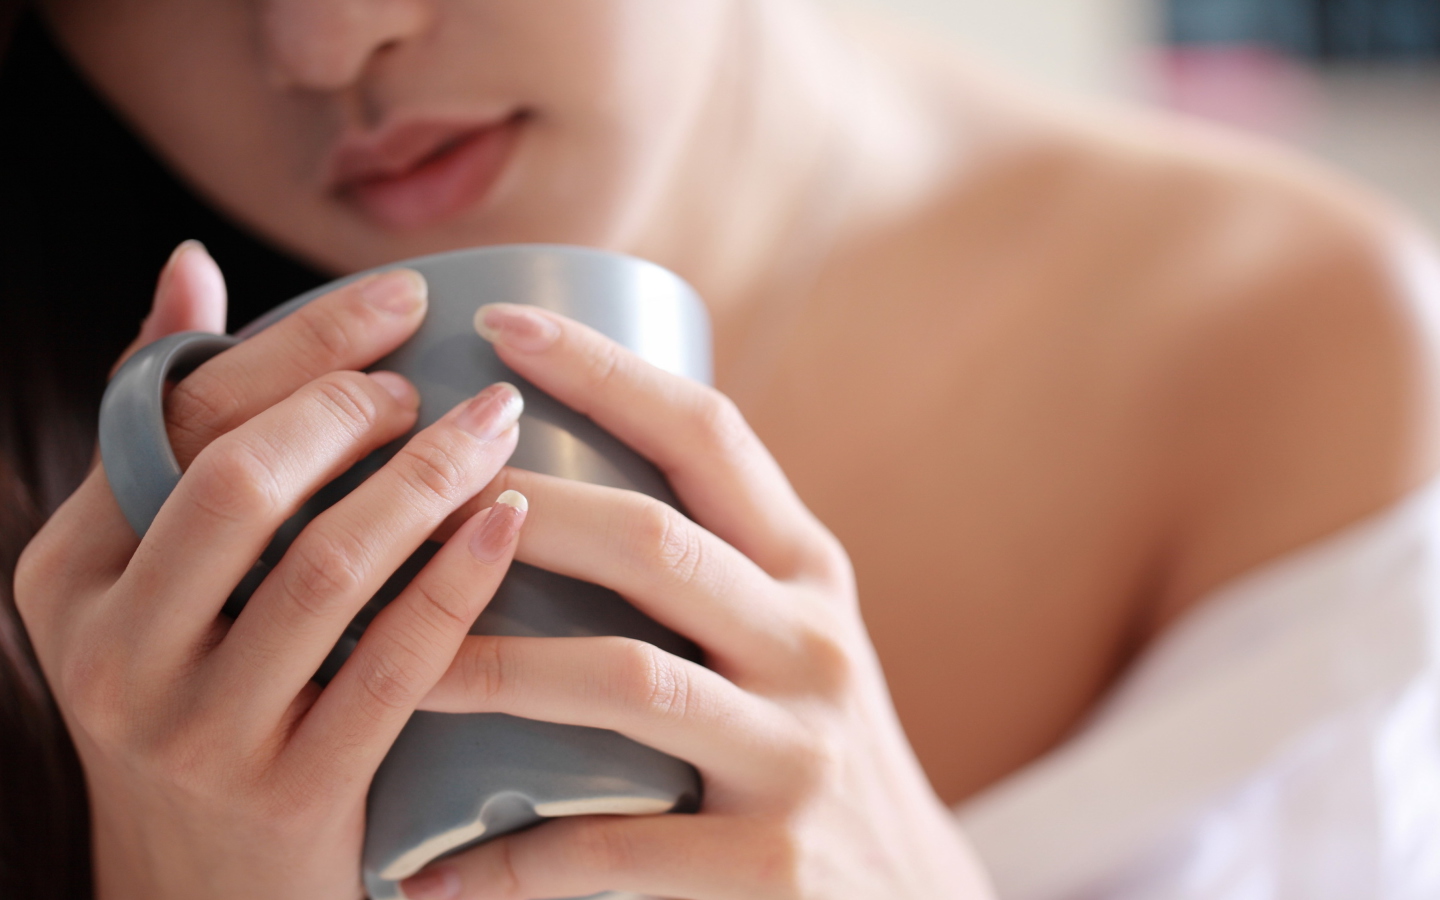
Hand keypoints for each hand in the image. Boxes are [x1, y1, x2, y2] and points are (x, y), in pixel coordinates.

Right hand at [15, 243, 529, 899]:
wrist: (204, 896)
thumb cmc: (204, 700)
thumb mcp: (154, 579)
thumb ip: (172, 433)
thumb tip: (189, 263)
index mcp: (71, 573)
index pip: (177, 419)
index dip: (299, 344)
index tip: (402, 298)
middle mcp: (113, 650)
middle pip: (238, 481)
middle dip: (354, 407)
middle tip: (443, 382)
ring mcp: (197, 731)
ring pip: (325, 567)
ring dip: (425, 481)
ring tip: (494, 428)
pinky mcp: (290, 794)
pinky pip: (393, 664)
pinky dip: (459, 581)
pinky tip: (512, 521)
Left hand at [398, 304, 995, 899]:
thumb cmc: (805, 744)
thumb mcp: (790, 635)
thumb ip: (709, 563)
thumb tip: (543, 470)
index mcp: (808, 571)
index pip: (710, 436)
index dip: (604, 370)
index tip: (495, 325)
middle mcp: (812, 646)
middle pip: (654, 543)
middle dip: (519, 509)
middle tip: (407, 502)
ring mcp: (797, 757)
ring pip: (627, 681)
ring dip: (490, 666)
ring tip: (392, 669)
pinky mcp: (771, 868)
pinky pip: (616, 851)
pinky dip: (512, 863)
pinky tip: (433, 874)